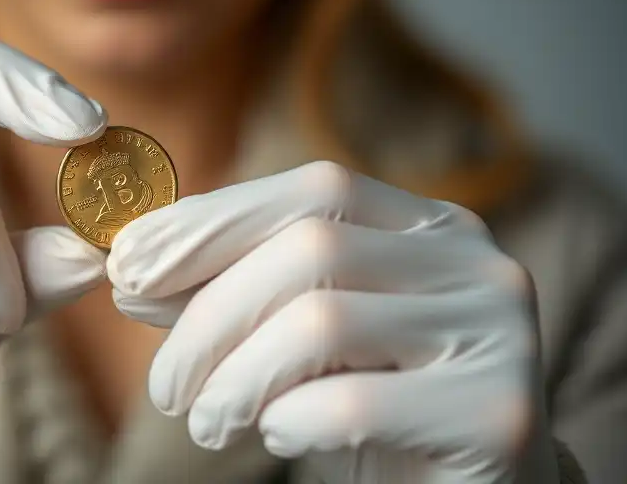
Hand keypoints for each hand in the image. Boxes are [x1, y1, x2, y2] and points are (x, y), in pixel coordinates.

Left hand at [109, 161, 559, 483]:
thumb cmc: (375, 409)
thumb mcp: (299, 337)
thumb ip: (232, 293)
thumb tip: (134, 268)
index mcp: (429, 226)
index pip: (314, 189)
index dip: (212, 221)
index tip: (129, 264)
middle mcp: (476, 262)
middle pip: (309, 251)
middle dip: (209, 317)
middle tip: (164, 386)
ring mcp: (498, 334)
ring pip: (321, 322)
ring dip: (235, 378)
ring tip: (206, 423)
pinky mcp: (497, 415)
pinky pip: (354, 403)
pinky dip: (289, 421)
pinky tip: (280, 437)